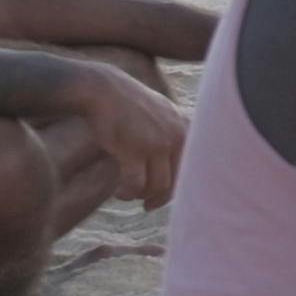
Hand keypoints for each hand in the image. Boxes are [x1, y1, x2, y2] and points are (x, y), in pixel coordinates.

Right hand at [61, 60, 189, 207]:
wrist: (103, 90)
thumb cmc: (130, 105)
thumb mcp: (164, 114)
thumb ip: (176, 135)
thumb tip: (181, 169)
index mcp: (186, 127)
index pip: (192, 168)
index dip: (179, 188)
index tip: (164, 197)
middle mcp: (177, 135)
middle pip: (177, 181)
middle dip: (161, 198)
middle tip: (147, 205)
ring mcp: (157, 143)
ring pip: (157, 186)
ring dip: (141, 195)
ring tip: (128, 193)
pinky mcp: (134, 150)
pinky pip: (135, 185)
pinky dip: (127, 193)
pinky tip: (119, 192)